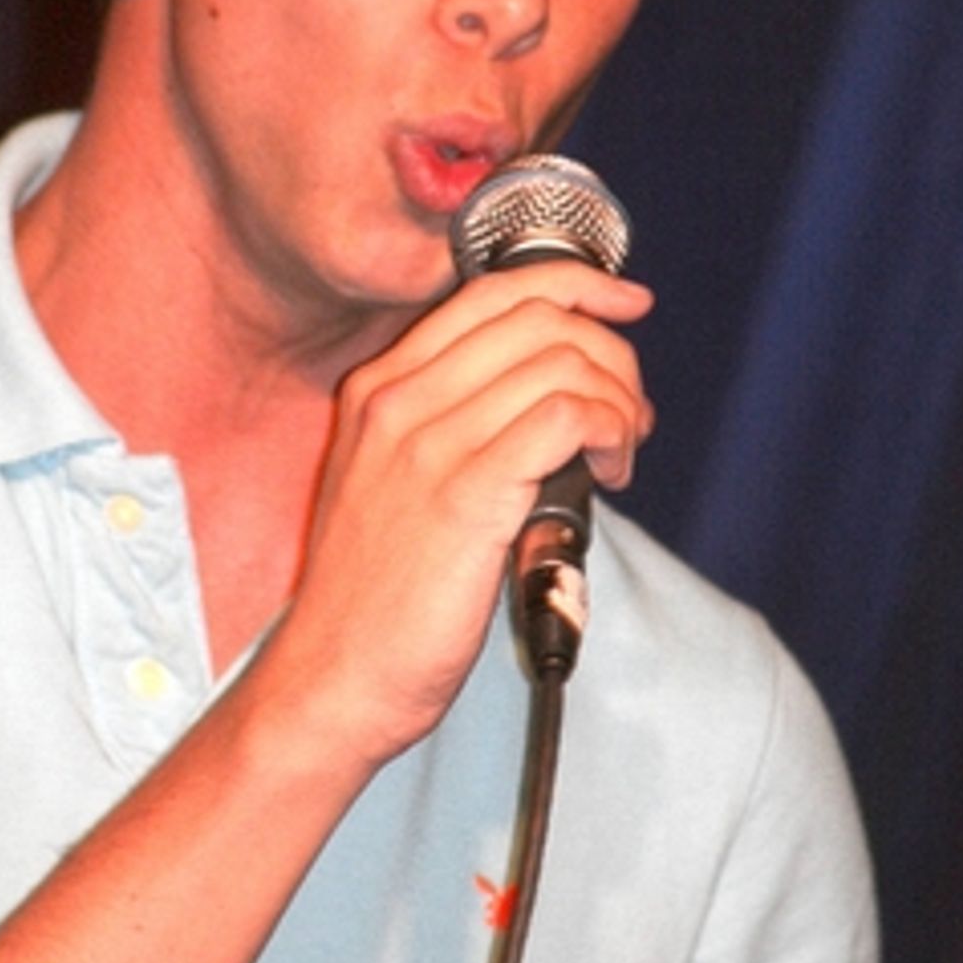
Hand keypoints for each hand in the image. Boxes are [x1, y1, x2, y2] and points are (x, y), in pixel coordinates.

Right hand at [265, 260, 654, 768]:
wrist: (332, 678)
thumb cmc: (375, 598)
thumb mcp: (392, 483)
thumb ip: (453, 427)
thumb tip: (553, 398)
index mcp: (379, 387)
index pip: (491, 292)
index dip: (575, 284)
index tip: (625, 305)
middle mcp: (397, 399)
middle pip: (536, 316)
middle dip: (610, 352)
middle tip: (630, 413)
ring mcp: (426, 443)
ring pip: (560, 360)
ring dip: (617, 399)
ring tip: (621, 453)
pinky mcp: (464, 493)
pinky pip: (564, 416)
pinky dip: (609, 429)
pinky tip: (610, 470)